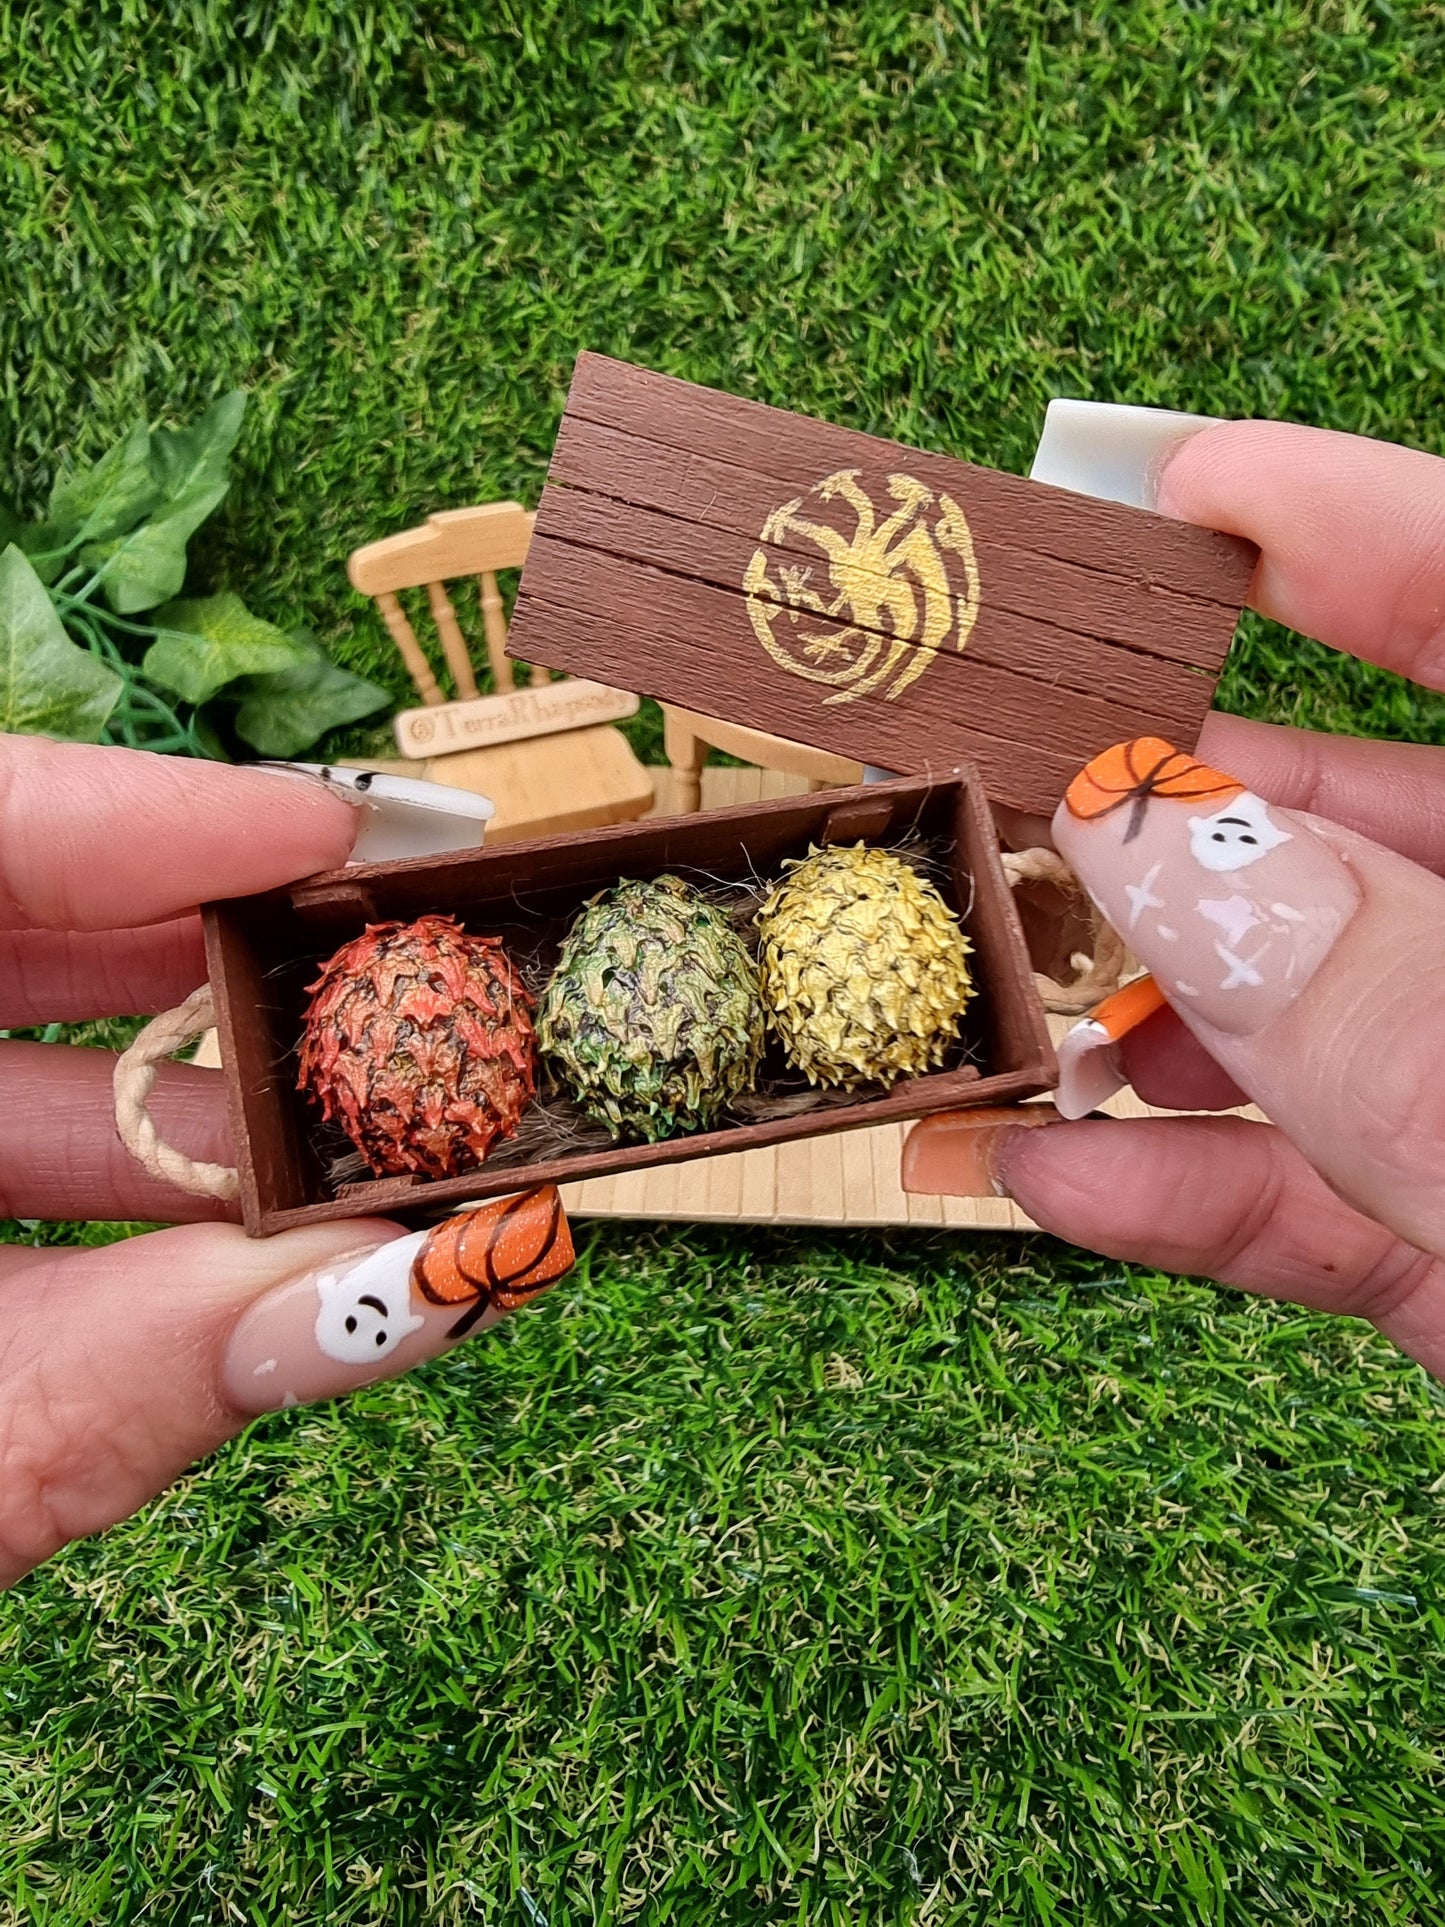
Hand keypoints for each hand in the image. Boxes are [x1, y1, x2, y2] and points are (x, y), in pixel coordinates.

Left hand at [0, 741, 569, 1587]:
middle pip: (21, 922)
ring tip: (366, 1139)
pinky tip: (237, 1229)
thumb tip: (426, 1289)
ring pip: (10, 1054)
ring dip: (186, 1103)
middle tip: (407, 975)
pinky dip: (108, 1187)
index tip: (352, 829)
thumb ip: (147, 1374)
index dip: (166, 807)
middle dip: (223, 955)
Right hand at [904, 421, 1444, 1379]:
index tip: (1170, 491)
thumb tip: (1147, 837)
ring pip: (1310, 1010)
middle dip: (1159, 789)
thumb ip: (1378, 1001)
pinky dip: (1176, 1189)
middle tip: (978, 756)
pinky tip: (1036, 1178)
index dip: (1349, 527)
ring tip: (965, 986)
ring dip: (1128, 1008)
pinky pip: (1313, 1194)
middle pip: (1354, 816)